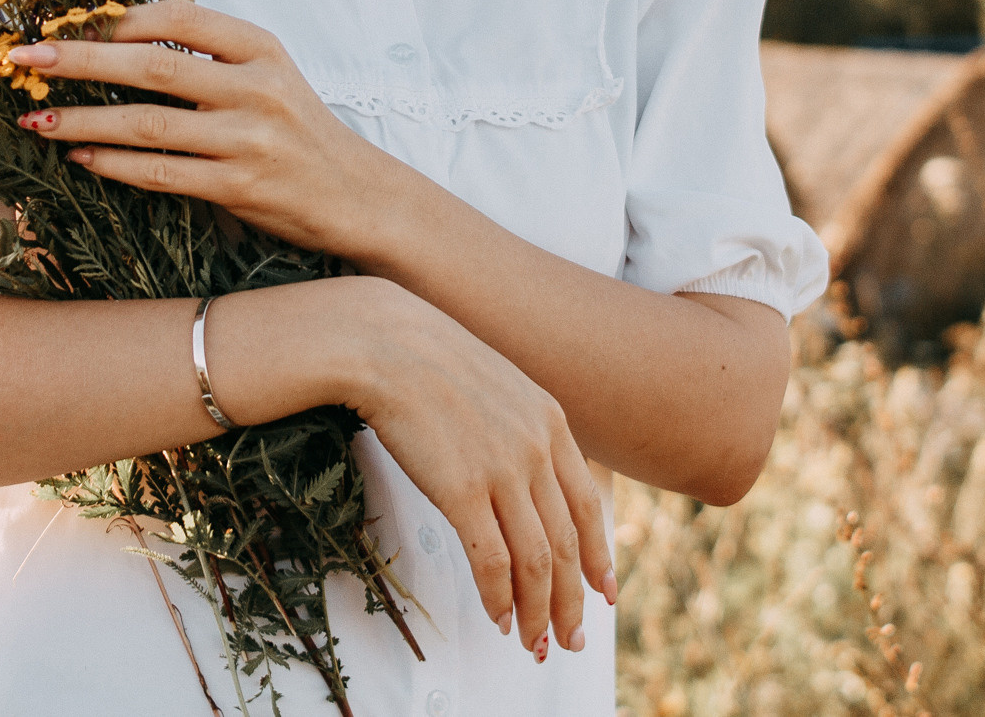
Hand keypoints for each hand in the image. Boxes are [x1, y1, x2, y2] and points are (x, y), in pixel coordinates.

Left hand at [5, 0, 404, 257]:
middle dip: (79, 59)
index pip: (180, 17)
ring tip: (35, 116)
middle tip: (24, 59)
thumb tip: (118, 35)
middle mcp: (257, 88)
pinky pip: (159, 172)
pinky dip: (112, 162)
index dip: (119, 17)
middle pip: (152, 66)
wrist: (356, 195)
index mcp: (261, 48)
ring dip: (82, 118)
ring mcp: (248, 140)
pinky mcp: (238, 188)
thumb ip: (210, 56)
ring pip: (146, 123)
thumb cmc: (297, 130)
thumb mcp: (268, 75)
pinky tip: (79, 155)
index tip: (68, 21)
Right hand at [281, 277, 613, 657]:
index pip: (588, 506)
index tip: (602, 591)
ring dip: (538, 611)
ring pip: (537, 561)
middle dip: (572, 601)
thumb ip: (520, 425)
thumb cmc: (425, 358)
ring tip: (534, 643)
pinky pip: (493, 561)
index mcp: (550, 421)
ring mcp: (503, 470)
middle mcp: (537, 449)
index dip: (598, 555)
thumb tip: (524, 469)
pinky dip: (500, 597)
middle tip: (571, 639)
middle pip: (568, 544)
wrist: (382, 340)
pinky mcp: (462, 490)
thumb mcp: (494, 382)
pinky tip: (498, 616)